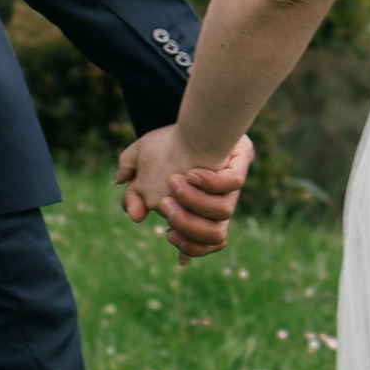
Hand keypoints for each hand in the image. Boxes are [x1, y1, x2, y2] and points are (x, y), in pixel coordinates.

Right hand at [117, 125, 252, 258]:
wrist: (197, 122)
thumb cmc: (169, 147)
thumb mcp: (142, 164)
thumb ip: (133, 190)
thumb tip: (135, 214)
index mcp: (198, 214)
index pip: (202, 244)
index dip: (190, 248)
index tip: (169, 235)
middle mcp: (216, 206)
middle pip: (214, 236)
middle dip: (186, 224)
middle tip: (165, 204)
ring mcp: (228, 189)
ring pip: (223, 213)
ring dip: (197, 202)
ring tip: (175, 182)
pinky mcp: (236, 167)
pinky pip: (233, 183)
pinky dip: (212, 182)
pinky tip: (193, 172)